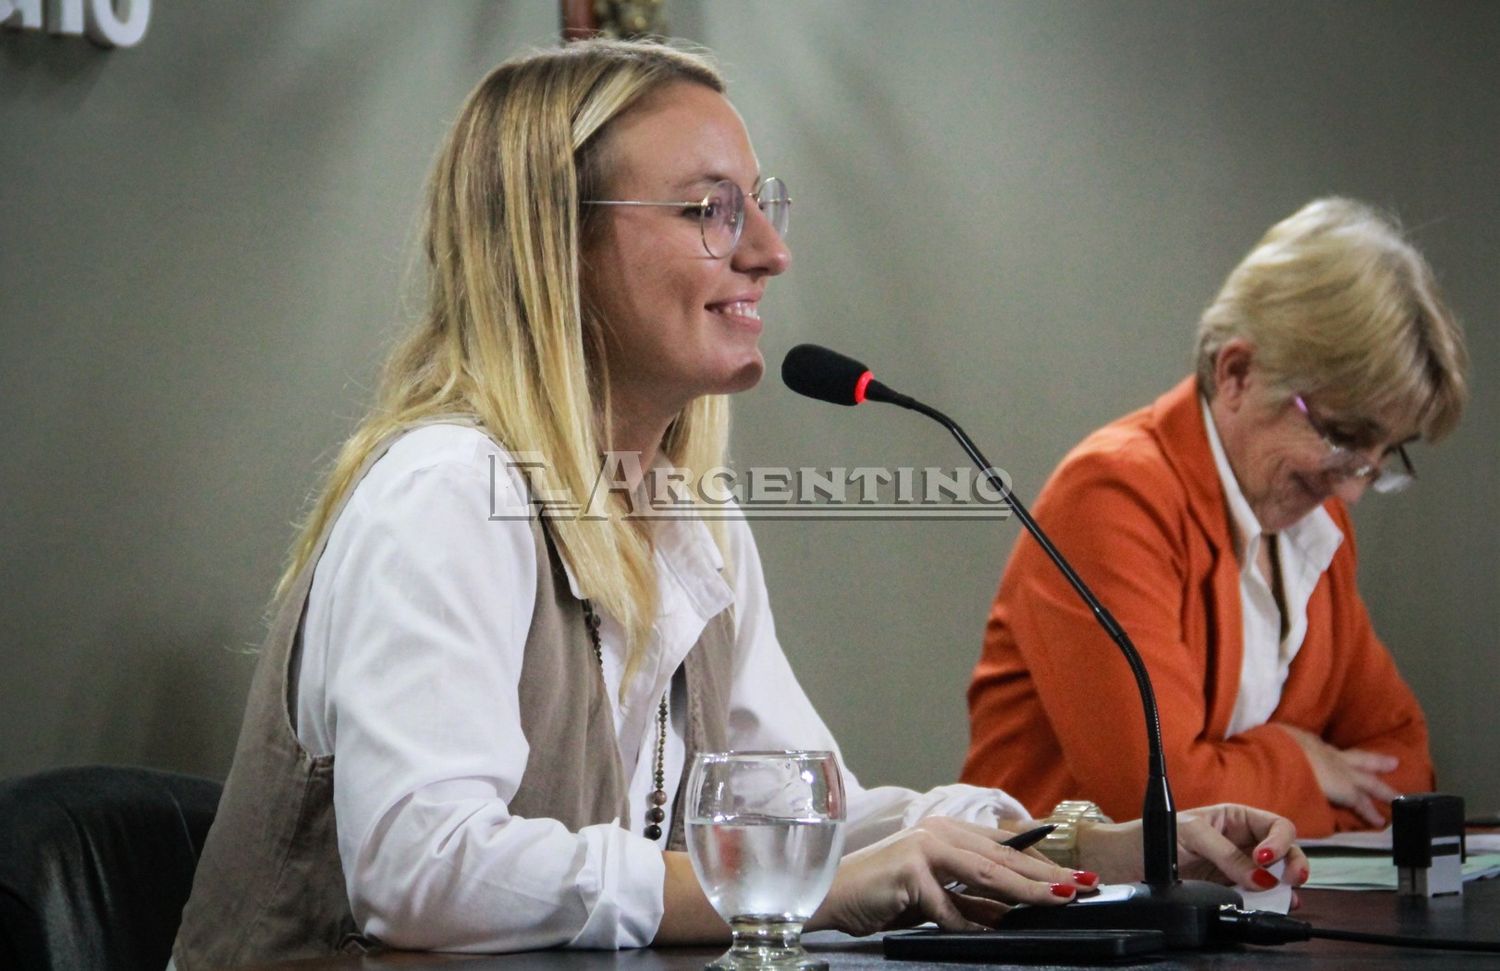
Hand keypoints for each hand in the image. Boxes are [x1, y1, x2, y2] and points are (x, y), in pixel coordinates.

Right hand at [807, 816, 1095, 935]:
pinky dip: (965, 923)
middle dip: (1047, 874)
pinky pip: (949, 906)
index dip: (1040, 862)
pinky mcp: (910, 870)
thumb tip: (1008, 914)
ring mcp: (923, 847)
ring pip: (988, 873)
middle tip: (1084, 886)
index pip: (1003, 847)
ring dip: (1028, 890)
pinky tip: (986, 932)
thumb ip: (968, 901)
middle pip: (1004, 858)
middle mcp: (937, 832)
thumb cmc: (879, 897)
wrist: (830, 898)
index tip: (1074, 877)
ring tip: (1060, 899)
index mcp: (944, 832)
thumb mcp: (933, 900)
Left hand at [1077, 803, 1309, 893]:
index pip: (1274, 825)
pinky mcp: (1228, 889)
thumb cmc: (1153, 835)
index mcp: (1235, 817)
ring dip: (1285, 887)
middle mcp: (1241, 841)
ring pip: (1275, 876)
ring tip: (1284, 898)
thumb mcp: (1191, 834)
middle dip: (1294, 864)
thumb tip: (1261, 877)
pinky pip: (1257, 896)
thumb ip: (1226, 854)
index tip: (1267, 857)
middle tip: (1293, 880)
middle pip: (1284, 851)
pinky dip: (1268, 902)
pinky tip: (1272, 906)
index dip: (1279, 840)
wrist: (1125, 861)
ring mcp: (1237, 866)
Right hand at [1275, 723, 1399, 826]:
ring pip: (1367, 780)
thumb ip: (1276, 749)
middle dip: (1374, 761)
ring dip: (1381, 788)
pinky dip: (1370, 812)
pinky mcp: (1346, 789)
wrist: (1281, 757)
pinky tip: (1380, 821)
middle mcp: (1328, 753)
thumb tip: (1269, 751)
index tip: (1344, 759)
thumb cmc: (1268, 749)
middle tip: (1393, 763)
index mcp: (1307, 741)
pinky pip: (1361, 803)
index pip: (1326, 750)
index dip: (1337, 756)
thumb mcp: (1271, 741)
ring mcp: (1339, 770)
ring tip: (1396, 796)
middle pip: (1357, 758)